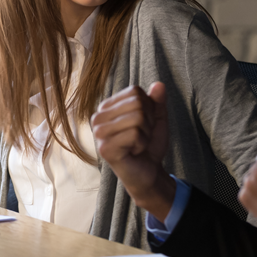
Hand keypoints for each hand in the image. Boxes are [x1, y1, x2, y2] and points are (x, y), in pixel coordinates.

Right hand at [91, 83, 175, 220]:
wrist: (149, 172)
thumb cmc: (149, 145)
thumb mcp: (156, 119)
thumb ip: (157, 101)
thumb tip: (159, 84)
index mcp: (106, 107)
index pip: (135, 92)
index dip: (149, 108)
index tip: (144, 125)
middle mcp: (98, 117)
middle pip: (137, 104)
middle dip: (149, 122)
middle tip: (141, 137)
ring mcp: (98, 133)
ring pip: (137, 118)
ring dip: (146, 134)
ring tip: (137, 144)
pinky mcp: (105, 148)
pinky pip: (134, 134)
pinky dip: (142, 144)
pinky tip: (134, 152)